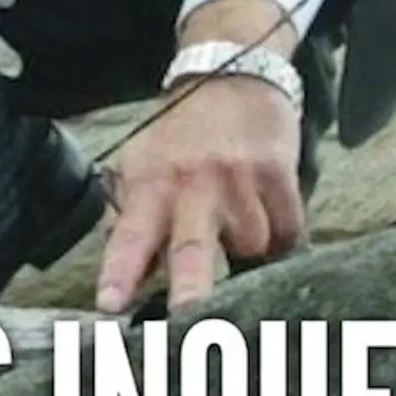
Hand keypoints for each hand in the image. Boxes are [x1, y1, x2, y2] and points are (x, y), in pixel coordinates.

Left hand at [95, 76, 304, 313]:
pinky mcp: (279, 174)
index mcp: (151, 184)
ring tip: (237, 224)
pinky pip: (287, 232)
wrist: (232, 74)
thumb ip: (132, 220)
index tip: (108, 305)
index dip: (119, 272)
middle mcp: (193, 184)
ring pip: (252, 248)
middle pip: (192, 248)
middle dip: (190, 290)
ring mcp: (238, 180)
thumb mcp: (141, 164)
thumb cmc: (182, 134)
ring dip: (249, 252)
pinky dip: (281, 236)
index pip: (130, 236)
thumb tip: (122, 284)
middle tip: (186, 321)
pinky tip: (267, 213)